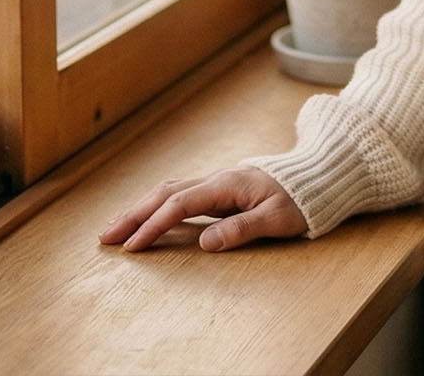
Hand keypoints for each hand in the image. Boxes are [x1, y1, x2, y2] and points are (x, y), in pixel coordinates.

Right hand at [98, 165, 305, 251]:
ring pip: (169, 191)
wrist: (317, 177)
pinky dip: (158, 206)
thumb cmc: (301, 200)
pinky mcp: (219, 190)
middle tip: (106, 237)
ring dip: (141, 208)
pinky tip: (146, 217)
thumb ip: (241, 229)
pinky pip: (180, 195)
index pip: (179, 204)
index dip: (154, 225)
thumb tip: (204, 243)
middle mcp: (216, 179)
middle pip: (165, 193)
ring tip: (117, 228)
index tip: (133, 246)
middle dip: (133, 214)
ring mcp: (216, 183)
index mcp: (227, 184)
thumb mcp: (278, 219)